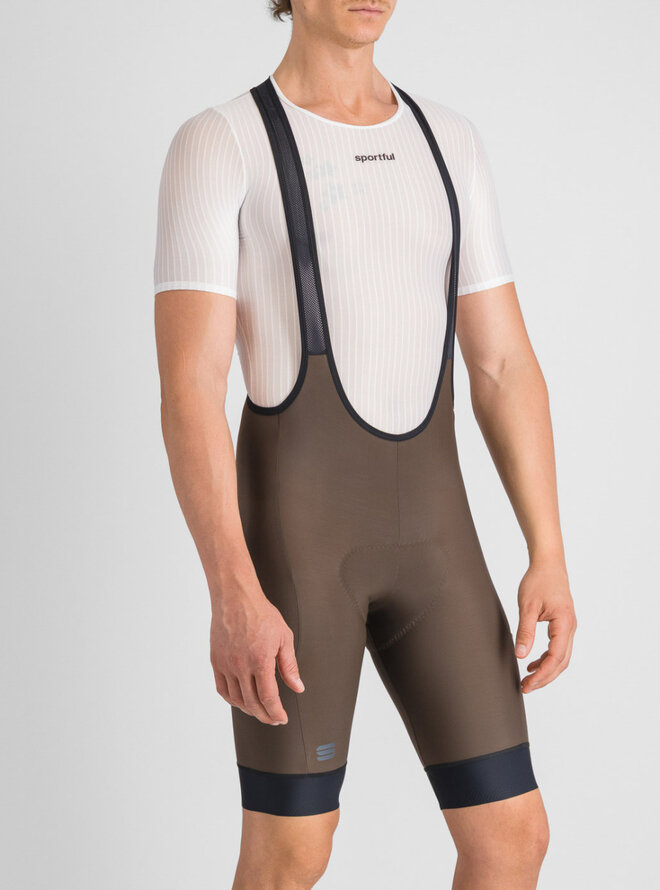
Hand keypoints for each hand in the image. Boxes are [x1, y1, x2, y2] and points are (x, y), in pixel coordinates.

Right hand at [210, 587, 303, 724]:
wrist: (236, 598)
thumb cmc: (261, 614)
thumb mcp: (284, 637)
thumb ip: (290, 666)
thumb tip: (297, 687)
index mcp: (260, 660)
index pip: (268, 698)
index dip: (276, 712)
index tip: (281, 718)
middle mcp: (241, 666)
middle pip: (252, 703)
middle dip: (265, 715)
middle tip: (273, 718)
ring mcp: (226, 665)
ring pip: (236, 699)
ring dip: (249, 710)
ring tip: (259, 711)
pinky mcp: (216, 661)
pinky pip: (222, 689)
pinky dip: (232, 700)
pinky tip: (240, 701)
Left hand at [515, 558, 576, 691]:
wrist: (548, 564)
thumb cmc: (538, 581)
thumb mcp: (527, 606)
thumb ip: (525, 631)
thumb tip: (520, 655)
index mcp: (564, 624)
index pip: (555, 657)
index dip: (542, 674)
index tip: (527, 684)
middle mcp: (570, 628)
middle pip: (561, 662)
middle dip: (545, 678)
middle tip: (526, 688)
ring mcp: (569, 627)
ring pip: (561, 657)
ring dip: (546, 670)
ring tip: (528, 679)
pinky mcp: (563, 624)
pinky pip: (558, 648)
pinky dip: (547, 659)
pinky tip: (532, 663)